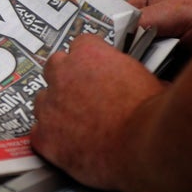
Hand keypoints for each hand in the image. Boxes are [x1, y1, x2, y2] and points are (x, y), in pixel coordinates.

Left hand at [31, 34, 163, 189]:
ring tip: (75, 123)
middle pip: (54, 67)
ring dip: (56, 108)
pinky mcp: (45, 136)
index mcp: (89, 54)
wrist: (146, 146)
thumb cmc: (153, 115)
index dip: (89, 59)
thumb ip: (131, 73)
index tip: (95, 70)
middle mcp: (63, 73)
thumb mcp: (150, 79)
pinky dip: (49, 139)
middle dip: (66, 79)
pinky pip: (38, 133)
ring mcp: (50, 105)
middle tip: (83, 95)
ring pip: (43, 100)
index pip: (80, 45)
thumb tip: (136, 81)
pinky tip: (65, 145)